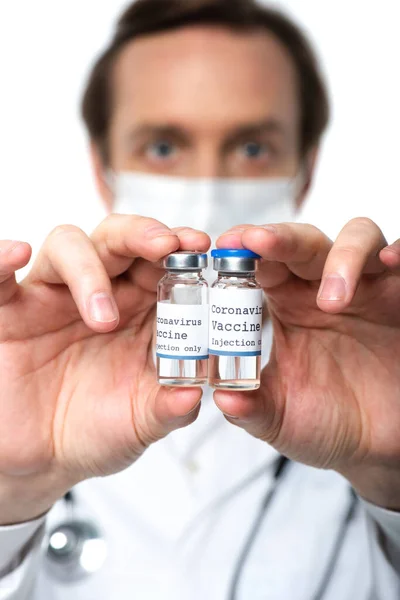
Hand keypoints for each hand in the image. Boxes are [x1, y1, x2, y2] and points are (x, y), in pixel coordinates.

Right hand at [0, 217, 208, 524]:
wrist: (44, 459)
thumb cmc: (98, 430)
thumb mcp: (141, 423)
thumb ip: (169, 408)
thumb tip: (196, 394)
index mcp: (140, 310)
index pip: (161, 263)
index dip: (181, 248)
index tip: (201, 246)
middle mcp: (100, 293)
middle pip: (120, 240)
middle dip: (144, 235)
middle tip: (167, 246)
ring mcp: (54, 298)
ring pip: (69, 245)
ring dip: (90, 269)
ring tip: (104, 318)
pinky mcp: (10, 311)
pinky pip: (0, 277)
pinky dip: (3, 260)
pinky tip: (17, 254)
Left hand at [214, 218, 399, 509]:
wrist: (374, 446)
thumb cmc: (326, 422)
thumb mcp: (279, 418)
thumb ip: (249, 408)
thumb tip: (223, 399)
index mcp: (288, 304)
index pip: (264, 263)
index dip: (245, 249)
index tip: (225, 244)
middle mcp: (324, 288)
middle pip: (304, 242)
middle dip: (281, 238)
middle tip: (258, 243)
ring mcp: (367, 289)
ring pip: (357, 239)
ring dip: (341, 257)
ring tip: (332, 300)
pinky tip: (390, 261)